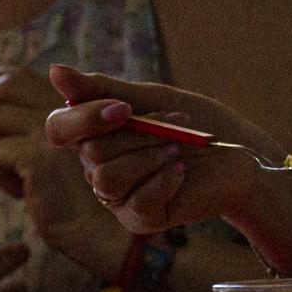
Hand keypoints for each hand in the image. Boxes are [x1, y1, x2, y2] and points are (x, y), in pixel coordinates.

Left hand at [0, 66, 131, 277]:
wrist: (102, 234)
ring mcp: (58, 131)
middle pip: (2, 87)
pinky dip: (0, 175)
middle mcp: (67, 109)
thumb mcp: (51, 152)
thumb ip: (26, 125)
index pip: (13, 75)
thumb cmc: (71, 196)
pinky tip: (21, 193)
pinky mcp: (43, 158)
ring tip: (10, 176)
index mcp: (69, 102)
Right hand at [44, 65, 282, 233]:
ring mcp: (118, 197)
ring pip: (107, 179)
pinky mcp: (140, 220)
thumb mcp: (151, 99)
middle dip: (139, 135)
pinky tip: (182, 174)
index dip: (85, 119)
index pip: (60, 128)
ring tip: (178, 152)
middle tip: (175, 127)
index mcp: (95, 136)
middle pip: (91, 152)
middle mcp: (98, 168)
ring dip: (150, 158)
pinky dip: (162, 182)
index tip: (125, 109)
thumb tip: (53, 71)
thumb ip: (103, 89)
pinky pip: (134, 203)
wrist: (238, 156)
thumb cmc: (196, 125)